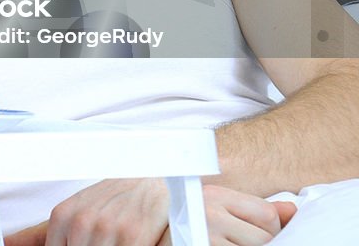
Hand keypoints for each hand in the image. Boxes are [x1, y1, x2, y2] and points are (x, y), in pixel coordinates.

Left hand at [5, 178, 168, 245]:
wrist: (151, 185)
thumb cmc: (109, 202)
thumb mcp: (72, 214)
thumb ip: (36, 235)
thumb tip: (4, 243)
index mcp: (61, 217)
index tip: (75, 244)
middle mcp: (80, 222)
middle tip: (97, 240)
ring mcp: (106, 230)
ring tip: (110, 240)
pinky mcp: (132, 237)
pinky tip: (125, 243)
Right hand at [157, 185, 295, 245]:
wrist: (143, 231)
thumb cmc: (183, 221)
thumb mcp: (215, 206)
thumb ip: (252, 208)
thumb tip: (293, 210)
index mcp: (213, 196)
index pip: (267, 214)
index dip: (270, 229)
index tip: (254, 234)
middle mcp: (208, 215)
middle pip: (264, 239)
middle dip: (261, 245)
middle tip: (240, 240)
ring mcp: (203, 237)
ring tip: (227, 242)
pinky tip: (221, 245)